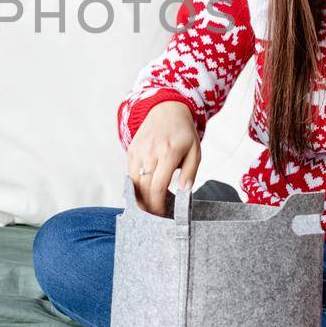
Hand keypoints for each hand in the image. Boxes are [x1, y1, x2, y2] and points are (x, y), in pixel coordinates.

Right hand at [127, 100, 199, 215]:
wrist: (166, 110)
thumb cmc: (183, 132)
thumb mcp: (195, 151)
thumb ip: (190, 173)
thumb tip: (184, 193)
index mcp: (168, 153)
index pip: (157, 187)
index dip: (158, 206)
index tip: (164, 215)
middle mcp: (150, 152)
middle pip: (143, 189)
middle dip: (149, 207)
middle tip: (157, 217)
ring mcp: (138, 151)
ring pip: (133, 184)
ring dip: (140, 200)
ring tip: (150, 208)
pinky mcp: (131, 151)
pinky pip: (130, 175)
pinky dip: (135, 187)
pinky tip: (144, 193)